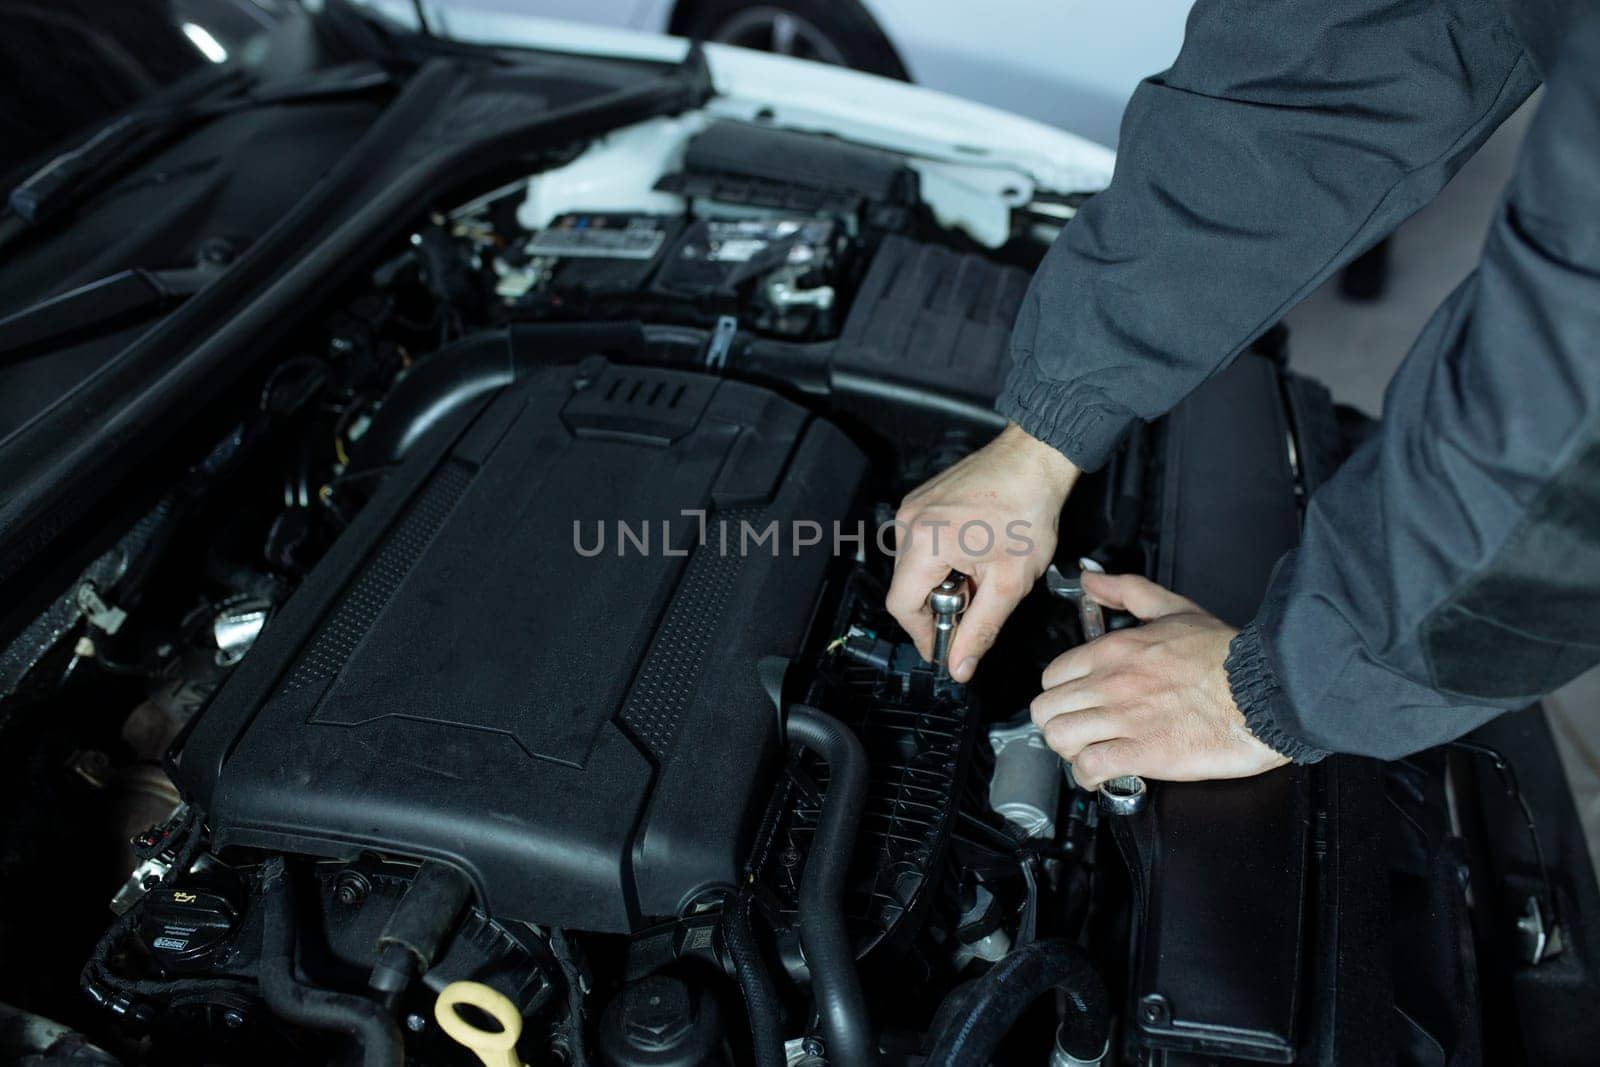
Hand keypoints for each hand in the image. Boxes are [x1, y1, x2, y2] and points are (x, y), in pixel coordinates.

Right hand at [887, 423, 1079, 682]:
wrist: (1034, 461)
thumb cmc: (1028, 511)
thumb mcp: (1009, 583)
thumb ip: (980, 629)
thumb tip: (959, 666)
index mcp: (925, 544)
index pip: (902, 607)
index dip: (922, 634)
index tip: (944, 647)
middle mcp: (909, 523)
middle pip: (906, 587)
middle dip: (937, 606)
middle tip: (975, 605)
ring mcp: (913, 507)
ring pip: (913, 565)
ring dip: (940, 581)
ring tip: (979, 572)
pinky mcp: (922, 499)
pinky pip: (920, 542)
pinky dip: (941, 558)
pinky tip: (974, 552)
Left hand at [1030, 571, 1287, 788]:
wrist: (1267, 691)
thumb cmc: (1226, 656)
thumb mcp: (1174, 609)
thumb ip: (1128, 591)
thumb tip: (1093, 582)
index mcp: (1115, 650)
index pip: (1052, 676)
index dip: (1060, 695)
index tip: (1076, 704)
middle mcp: (1112, 683)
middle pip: (1046, 710)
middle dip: (1058, 724)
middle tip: (1080, 732)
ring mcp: (1125, 719)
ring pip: (1059, 738)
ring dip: (1069, 751)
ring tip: (1089, 753)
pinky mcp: (1144, 753)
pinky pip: (1089, 769)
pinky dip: (1089, 777)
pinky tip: (1103, 776)